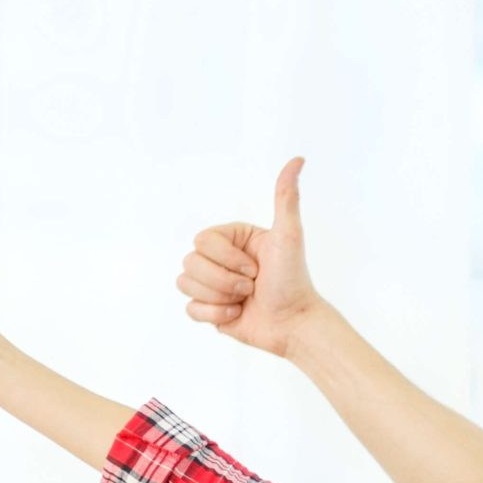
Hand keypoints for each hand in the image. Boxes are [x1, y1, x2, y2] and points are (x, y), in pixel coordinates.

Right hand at [181, 155, 321, 355]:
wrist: (295, 324)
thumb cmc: (294, 280)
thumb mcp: (289, 236)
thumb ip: (286, 197)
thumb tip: (298, 159)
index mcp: (231, 238)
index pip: (201, 241)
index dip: (227, 259)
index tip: (256, 268)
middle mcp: (219, 258)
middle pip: (190, 263)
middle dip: (224, 280)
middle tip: (252, 286)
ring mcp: (211, 283)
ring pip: (185, 284)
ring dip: (219, 297)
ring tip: (245, 300)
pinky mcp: (209, 309)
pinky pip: (190, 309)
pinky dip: (215, 315)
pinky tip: (237, 315)